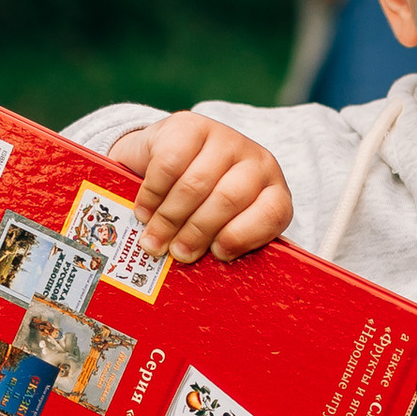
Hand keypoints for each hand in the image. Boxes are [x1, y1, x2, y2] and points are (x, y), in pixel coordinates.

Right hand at [107, 115, 292, 263]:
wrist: (166, 157)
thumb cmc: (197, 210)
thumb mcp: (219, 228)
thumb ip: (220, 246)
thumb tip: (208, 290)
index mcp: (272, 191)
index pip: (274, 213)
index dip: (245, 236)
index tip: (218, 254)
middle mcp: (255, 161)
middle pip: (229, 200)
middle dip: (197, 232)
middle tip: (175, 254)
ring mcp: (223, 138)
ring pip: (196, 184)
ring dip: (170, 219)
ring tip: (152, 241)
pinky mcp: (188, 125)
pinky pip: (169, 164)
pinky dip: (152, 194)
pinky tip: (143, 211)